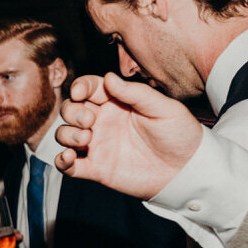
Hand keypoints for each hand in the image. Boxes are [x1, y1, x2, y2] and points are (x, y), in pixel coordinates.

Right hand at [53, 74, 203, 197]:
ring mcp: (97, 146)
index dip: (80, 87)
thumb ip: (136, 93)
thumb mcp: (164, 108)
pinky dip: (60, 161)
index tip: (81, 92)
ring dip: (66, 135)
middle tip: (90, 121)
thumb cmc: (180, 135)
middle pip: (70, 110)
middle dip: (72, 112)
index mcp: (117, 103)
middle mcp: (103, 123)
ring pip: (64, 135)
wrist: (187, 169)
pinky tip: (68, 157)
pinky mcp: (96, 169)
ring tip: (85, 139)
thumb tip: (109, 77)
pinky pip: (68, 166)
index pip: (88, 88)